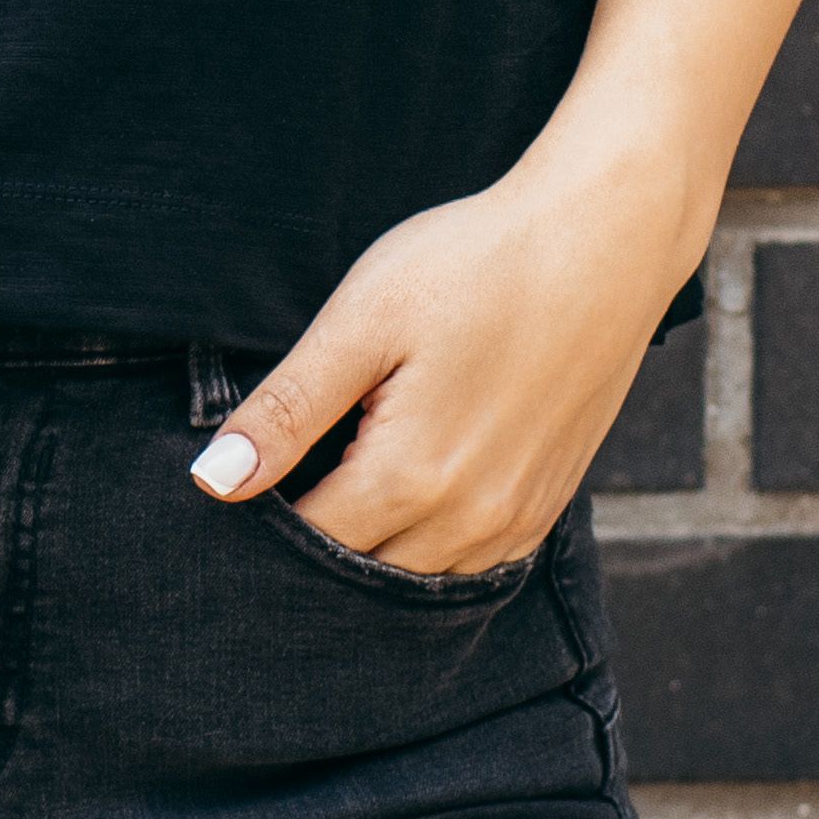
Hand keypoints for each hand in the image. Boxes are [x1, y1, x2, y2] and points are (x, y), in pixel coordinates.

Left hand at [185, 140, 691, 572]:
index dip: (264, 524)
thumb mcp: (362, 322)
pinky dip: (431, 547)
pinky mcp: (549, 503)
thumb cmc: (476, 263)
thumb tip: (214, 480)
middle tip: (289, 481)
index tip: (242, 485)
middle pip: (363, 574)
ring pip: (420, 578)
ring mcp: (517, 519)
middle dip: (316, 545)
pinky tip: (408, 496)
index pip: (309, 544)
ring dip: (376, 551)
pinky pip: (475, 563)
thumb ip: (288, 410)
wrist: (604, 240)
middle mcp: (469, 520)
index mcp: (410, 478)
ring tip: (343, 485)